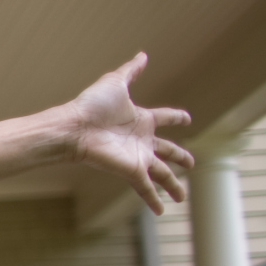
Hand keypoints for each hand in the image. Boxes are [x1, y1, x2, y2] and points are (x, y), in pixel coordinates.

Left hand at [65, 53, 192, 212]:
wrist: (74, 127)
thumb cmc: (91, 105)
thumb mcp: (116, 82)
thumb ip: (131, 71)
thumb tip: (143, 54)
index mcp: (141, 119)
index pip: (165, 118)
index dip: (177, 118)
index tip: (186, 119)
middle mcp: (142, 140)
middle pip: (168, 150)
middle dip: (180, 156)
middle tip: (191, 163)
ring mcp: (138, 157)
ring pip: (163, 174)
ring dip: (173, 185)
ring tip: (182, 196)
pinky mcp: (132, 171)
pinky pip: (146, 188)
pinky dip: (154, 200)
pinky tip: (161, 211)